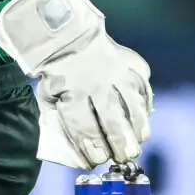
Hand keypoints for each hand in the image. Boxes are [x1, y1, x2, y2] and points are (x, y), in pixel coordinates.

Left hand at [0, 0, 151, 167]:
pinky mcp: (131, 63)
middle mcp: (97, 84)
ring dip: (139, 127)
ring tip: (140, 141)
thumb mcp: (48, 96)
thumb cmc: (56, 73)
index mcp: (72, 94)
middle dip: (120, 144)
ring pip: (133, 105)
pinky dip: (146, 103)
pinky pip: (144, 86)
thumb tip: (75, 149)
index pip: (86, 128)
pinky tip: (146, 116)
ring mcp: (118, 73)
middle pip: (113, 121)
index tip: (100, 159)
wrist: (68, 35)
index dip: (94, 148)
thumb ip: (59, 120)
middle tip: (126, 157)